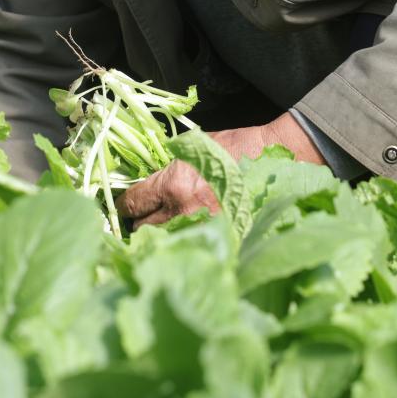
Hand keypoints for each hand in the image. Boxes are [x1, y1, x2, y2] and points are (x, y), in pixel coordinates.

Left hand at [115, 113, 325, 229]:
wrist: (273, 161)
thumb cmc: (234, 149)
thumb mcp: (194, 149)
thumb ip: (167, 166)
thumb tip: (145, 178)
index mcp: (173, 184)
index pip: (132, 202)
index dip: (124, 205)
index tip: (123, 207)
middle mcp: (181, 212)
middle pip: (141, 230)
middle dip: (137, 226)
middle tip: (139, 222)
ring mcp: (199, 230)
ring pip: (161, 245)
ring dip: (156, 240)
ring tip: (157, 235)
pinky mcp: (217, 241)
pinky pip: (187, 248)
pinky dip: (180, 247)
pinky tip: (179, 242)